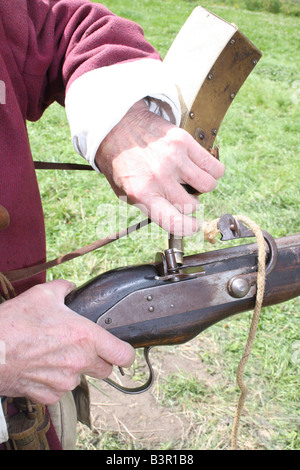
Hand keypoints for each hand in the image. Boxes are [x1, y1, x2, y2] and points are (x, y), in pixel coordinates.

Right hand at [0, 280, 134, 403]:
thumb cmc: (14, 323)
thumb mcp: (43, 294)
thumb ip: (65, 289)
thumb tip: (70, 288)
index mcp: (85, 337)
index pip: (124, 355)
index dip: (125, 353)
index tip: (120, 349)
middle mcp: (79, 362)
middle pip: (105, 369)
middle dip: (98, 359)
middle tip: (81, 347)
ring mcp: (64, 382)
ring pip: (80, 379)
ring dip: (73, 369)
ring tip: (53, 353)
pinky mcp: (47, 396)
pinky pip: (59, 390)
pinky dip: (54, 381)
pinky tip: (40, 366)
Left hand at [96, 100, 224, 235]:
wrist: (116, 126)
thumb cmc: (121, 164)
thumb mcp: (126, 193)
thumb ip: (151, 207)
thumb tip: (178, 221)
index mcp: (142, 194)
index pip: (175, 223)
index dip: (189, 228)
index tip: (193, 225)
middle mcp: (159, 178)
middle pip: (192, 205)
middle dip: (191, 203)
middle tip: (182, 193)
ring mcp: (173, 159)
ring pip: (208, 185)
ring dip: (203, 186)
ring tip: (192, 180)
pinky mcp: (183, 142)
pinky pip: (214, 166)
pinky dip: (213, 171)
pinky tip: (203, 169)